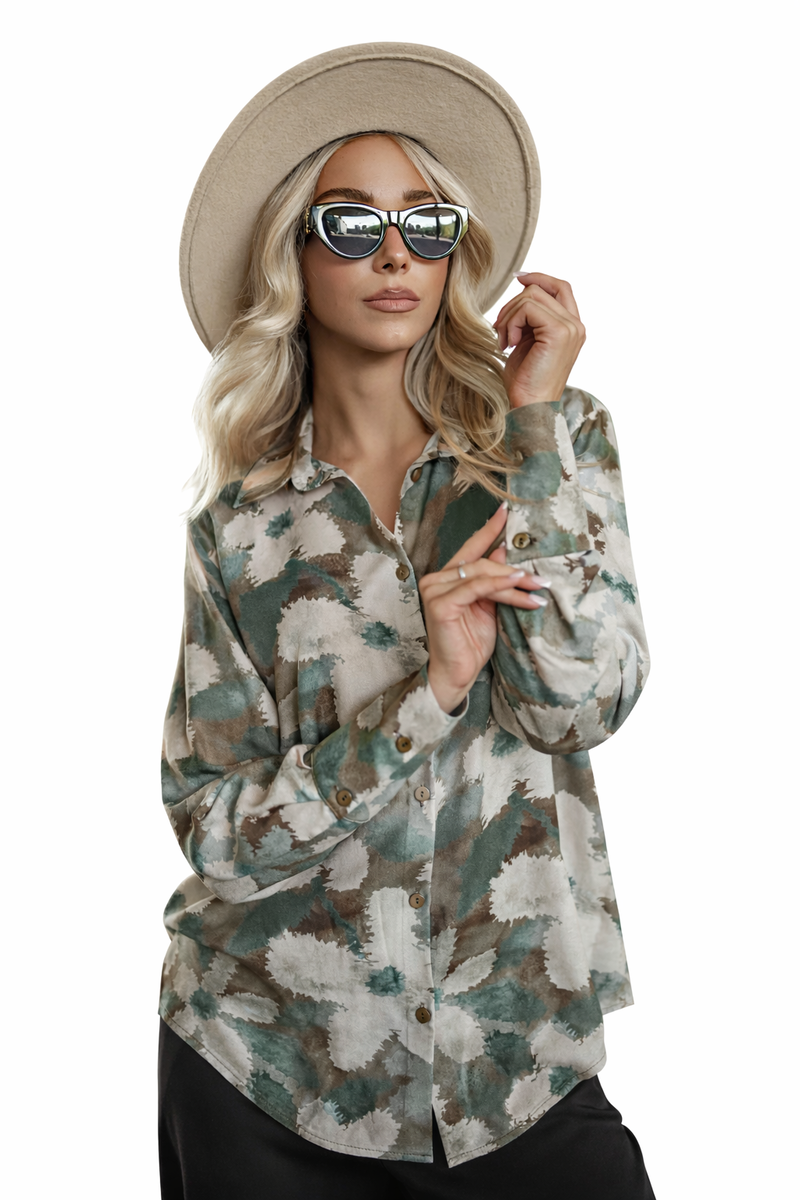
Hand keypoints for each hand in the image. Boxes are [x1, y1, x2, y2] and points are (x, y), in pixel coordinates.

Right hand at [419, 504, 550, 713]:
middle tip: (541, 579)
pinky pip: (476, 588)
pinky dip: (499, 585)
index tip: (506, 511)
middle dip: (514, 569)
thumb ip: (495, 583)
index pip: (471, 548)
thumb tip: (506, 554)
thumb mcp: (489, 608)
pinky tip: (518, 585)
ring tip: (537, 587)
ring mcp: (435, 589)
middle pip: (482, 563)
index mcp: (448, 578)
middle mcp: (437, 579)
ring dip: (513, 581)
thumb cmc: (470, 645)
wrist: (456, 675)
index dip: (489, 530)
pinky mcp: (440, 603)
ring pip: (482, 574)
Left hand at [493, 272, 585, 408]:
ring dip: (509, 316)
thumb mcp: (528, 340)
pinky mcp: (559, 332)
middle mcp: (576, 325)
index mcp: (572, 327)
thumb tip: (522, 287)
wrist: (530, 406)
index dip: (539, 277)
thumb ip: (531, 317)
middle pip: (540, 289)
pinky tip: (509, 344)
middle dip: (513, 305)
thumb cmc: (525, 380)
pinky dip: (511, 323)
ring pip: (531, 296)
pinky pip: (527, 307)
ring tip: (504, 341)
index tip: (517, 277)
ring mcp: (570, 327)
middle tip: (501, 330)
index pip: (560, 287)